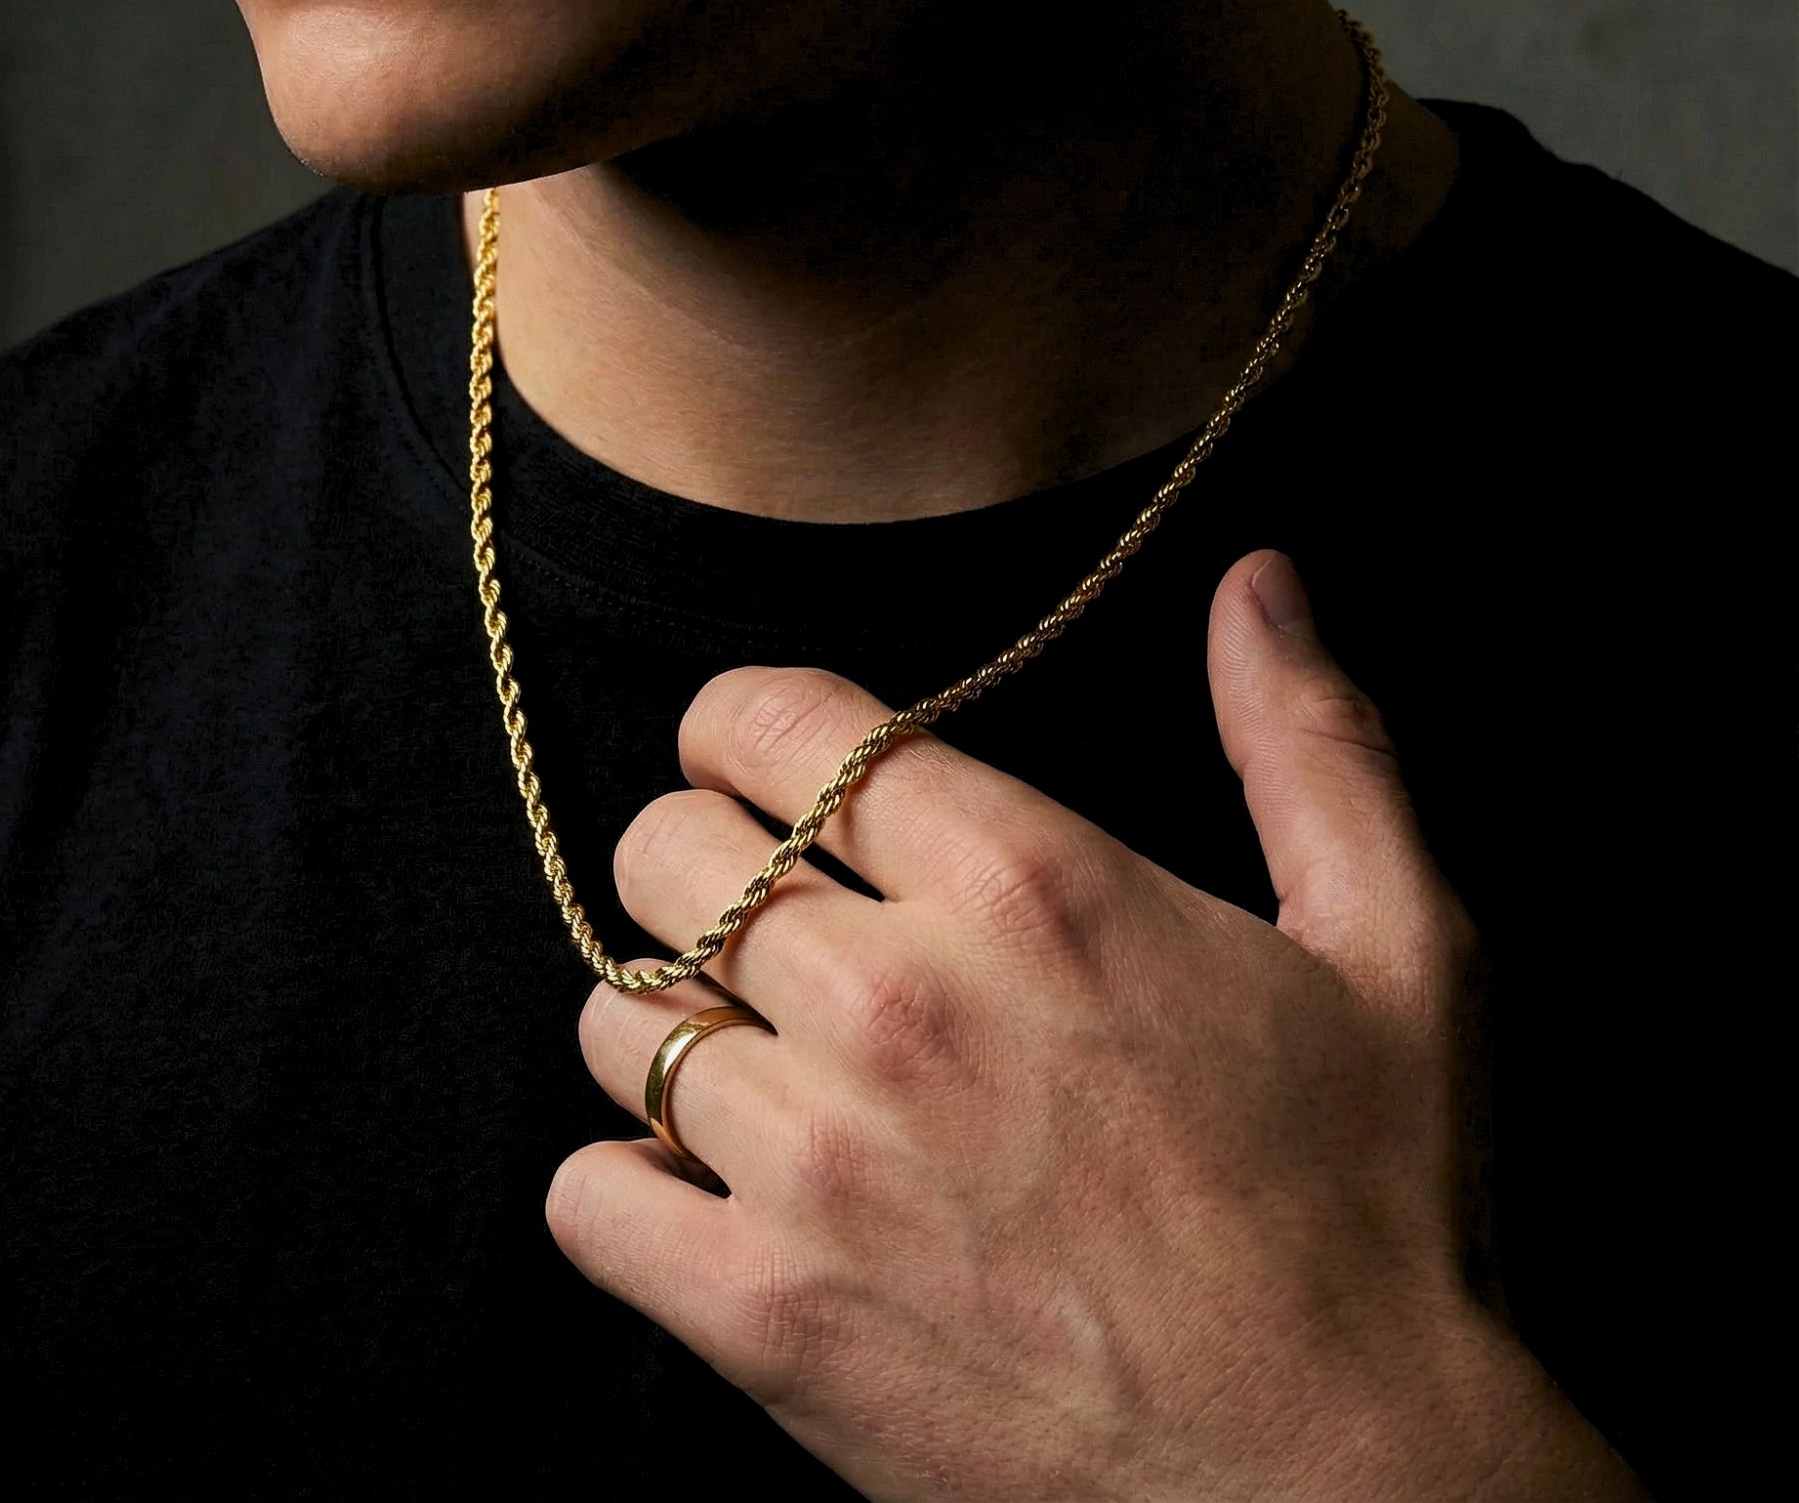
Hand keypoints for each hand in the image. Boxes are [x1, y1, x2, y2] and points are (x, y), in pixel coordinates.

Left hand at [548, 552, 1645, 1500]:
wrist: (1349, 1493)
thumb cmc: (1375, 1216)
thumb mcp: (1400, 948)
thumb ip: (1309, 741)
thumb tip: (1257, 579)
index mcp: (1032, 886)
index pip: (777, 722)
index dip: (748, 724)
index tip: (771, 764)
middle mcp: (900, 1002)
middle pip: (665, 848)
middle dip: (700, 858)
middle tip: (767, 914)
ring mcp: (819, 1166)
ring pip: (616, 1012)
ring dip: (670, 1018)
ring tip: (757, 1056)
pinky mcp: (769, 1316)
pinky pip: (589, 1194)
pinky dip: (629, 1179)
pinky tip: (720, 1186)